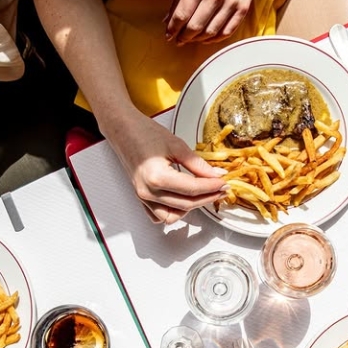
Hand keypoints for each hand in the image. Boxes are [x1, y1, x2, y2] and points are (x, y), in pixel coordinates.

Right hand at [103, 109, 227, 223]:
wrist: (124, 131)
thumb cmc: (145, 133)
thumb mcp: (176, 145)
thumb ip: (198, 163)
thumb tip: (216, 174)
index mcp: (156, 177)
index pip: (192, 189)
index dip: (212, 186)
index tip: (224, 182)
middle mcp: (148, 192)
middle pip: (186, 204)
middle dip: (208, 197)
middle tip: (221, 188)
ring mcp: (143, 197)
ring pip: (174, 215)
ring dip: (191, 208)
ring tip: (203, 194)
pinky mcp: (142, 199)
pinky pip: (159, 216)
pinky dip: (173, 212)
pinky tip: (183, 200)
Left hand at [165, 0, 259, 44]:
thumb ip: (180, 0)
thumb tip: (168, 21)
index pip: (182, 15)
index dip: (173, 28)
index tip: (169, 35)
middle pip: (195, 27)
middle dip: (184, 37)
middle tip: (179, 40)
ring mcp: (231, 3)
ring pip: (210, 32)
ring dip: (198, 39)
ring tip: (192, 39)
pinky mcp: (242, 9)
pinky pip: (226, 32)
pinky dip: (214, 39)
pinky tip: (207, 38)